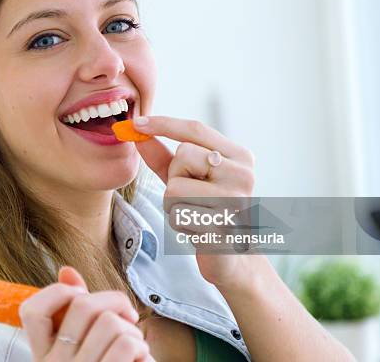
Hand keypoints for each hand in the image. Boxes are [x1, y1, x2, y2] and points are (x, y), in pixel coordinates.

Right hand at [19, 266, 153, 361]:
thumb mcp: (80, 350)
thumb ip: (72, 313)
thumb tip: (66, 270)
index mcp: (43, 357)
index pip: (32, 311)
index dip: (59, 292)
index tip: (82, 297)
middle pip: (84, 306)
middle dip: (115, 301)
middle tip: (127, 316)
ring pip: (111, 322)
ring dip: (133, 329)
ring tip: (134, 346)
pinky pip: (129, 343)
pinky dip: (142, 347)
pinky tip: (140, 360)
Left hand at [132, 116, 257, 291]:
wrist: (232, 258)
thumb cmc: (206, 211)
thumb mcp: (185, 179)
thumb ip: (163, 156)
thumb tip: (136, 132)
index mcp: (239, 157)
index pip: (196, 129)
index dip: (164, 124)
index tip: (136, 122)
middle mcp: (243, 175)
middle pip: (183, 155)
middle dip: (175, 176)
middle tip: (192, 196)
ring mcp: (236, 202)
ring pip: (175, 187)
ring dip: (174, 203)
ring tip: (194, 214)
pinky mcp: (223, 228)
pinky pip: (178, 214)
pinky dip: (179, 223)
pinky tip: (197, 230)